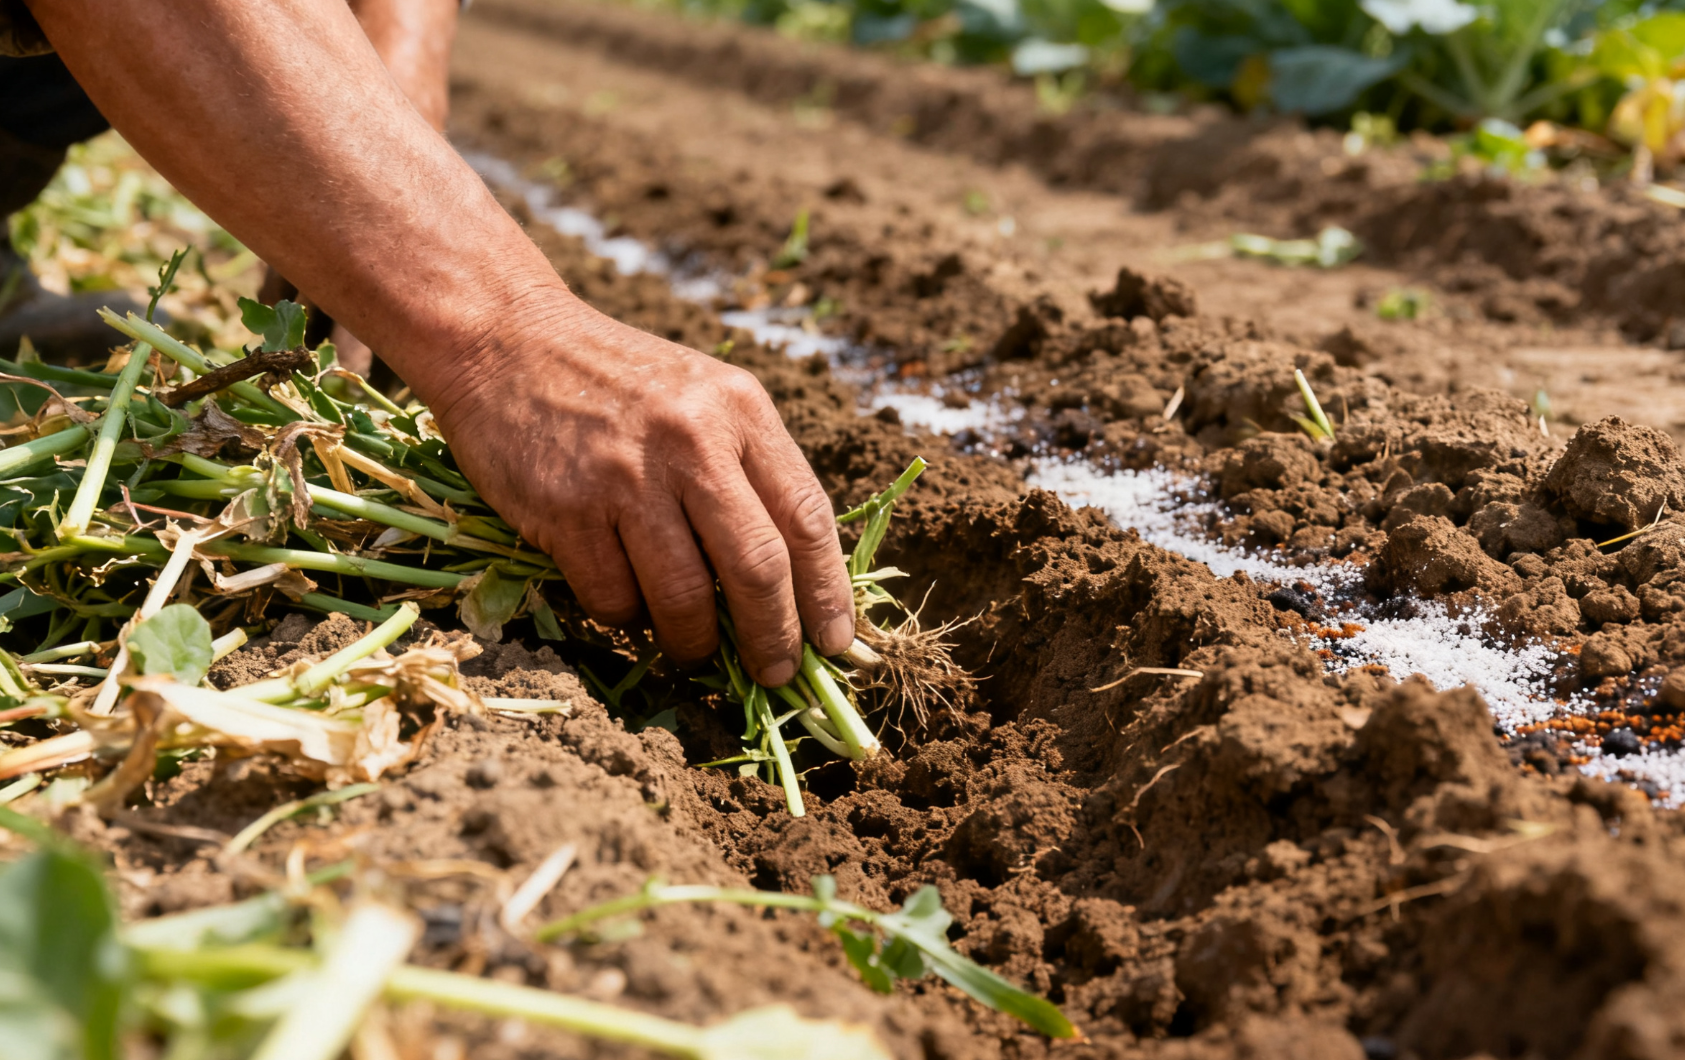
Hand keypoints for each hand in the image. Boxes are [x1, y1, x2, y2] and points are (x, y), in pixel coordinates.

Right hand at [429, 298, 855, 685]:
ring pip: (685, 599)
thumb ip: (748, 468)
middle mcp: (691, 440)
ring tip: (694, 649)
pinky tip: (625, 601)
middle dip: (774, 638)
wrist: (506, 339)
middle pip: (758, 568)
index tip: (836, 641)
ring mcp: (627, 477)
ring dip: (695, 643)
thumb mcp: (703, 397)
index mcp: (741, 410)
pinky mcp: (567, 510)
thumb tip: (794, 577)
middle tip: (776, 675)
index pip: (807, 517)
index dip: (827, 592)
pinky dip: (626, 617)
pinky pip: (614, 598)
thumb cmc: (617, 379)